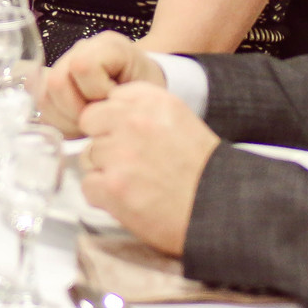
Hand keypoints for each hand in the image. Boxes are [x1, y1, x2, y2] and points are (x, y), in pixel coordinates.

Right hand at [42, 31, 164, 136]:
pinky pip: (41, 102)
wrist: (144, 85)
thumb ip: (121, 99)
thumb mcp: (146, 94)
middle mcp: (81, 48)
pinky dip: (57, 119)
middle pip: (56, 81)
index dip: (96, 92)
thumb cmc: (146, 90)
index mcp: (109, 46)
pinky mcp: (52, 78)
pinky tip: (76, 122)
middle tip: (97, 120)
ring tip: (88, 123)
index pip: (83, 66)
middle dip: (75, 110)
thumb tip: (91, 117)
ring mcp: (63, 62)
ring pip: (44, 95)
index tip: (114, 103)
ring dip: (65, 118)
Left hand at [79, 83, 220, 256]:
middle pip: (92, 122)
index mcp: (153, 101)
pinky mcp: (113, 186)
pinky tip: (128, 200)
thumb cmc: (203, 171)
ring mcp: (120, 153)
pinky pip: (88, 186)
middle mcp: (133, 121)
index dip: (115, 119)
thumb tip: (111, 114)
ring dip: (105, 171)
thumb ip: (144, 111)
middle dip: (104, 141)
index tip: (128, 135)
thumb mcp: (180, 121)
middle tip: (127, 161)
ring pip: (88, 156)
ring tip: (135, 184)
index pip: (109, 98)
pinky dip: (103, 197)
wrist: (218, 208)